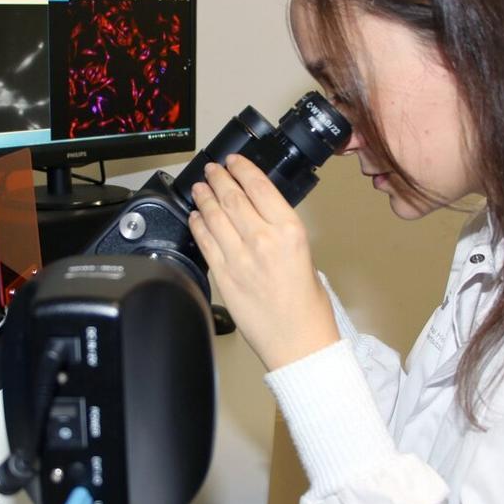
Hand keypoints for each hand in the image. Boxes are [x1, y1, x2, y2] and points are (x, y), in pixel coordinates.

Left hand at [187, 154, 339, 370]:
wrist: (299, 343)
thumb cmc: (308, 307)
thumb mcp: (306, 255)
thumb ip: (281, 232)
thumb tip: (259, 214)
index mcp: (289, 230)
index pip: (259, 186)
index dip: (242, 168)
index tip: (234, 161)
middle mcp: (262, 240)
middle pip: (232, 196)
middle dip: (218, 177)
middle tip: (212, 169)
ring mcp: (239, 258)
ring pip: (213, 216)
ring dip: (204, 197)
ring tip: (200, 187)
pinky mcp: (223, 276)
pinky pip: (204, 242)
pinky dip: (197, 224)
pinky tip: (195, 216)